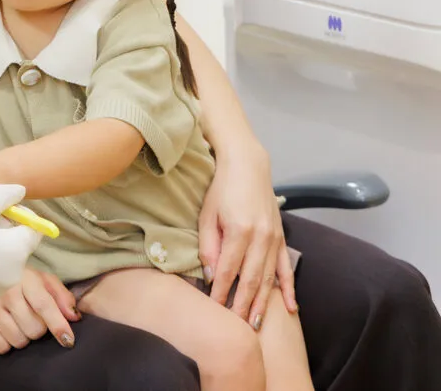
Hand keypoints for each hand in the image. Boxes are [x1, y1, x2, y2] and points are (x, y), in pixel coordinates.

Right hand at [0, 268, 80, 353]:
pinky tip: (2, 328)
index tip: (68, 341)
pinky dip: (5, 343)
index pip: (44, 304)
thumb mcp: (40, 279)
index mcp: (24, 278)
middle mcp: (5, 291)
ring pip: (18, 341)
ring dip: (22, 336)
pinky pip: (0, 347)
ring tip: (15, 321)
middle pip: (34, 329)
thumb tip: (74, 317)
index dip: (58, 325)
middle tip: (30, 317)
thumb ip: (61, 295)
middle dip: (38, 329)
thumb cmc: (16, 277)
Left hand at [198, 145, 297, 327]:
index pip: (228, 271)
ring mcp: (274, 238)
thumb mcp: (206, 215)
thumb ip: (209, 247)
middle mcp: (261, 237)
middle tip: (236, 329)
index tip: (214, 311)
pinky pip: (286, 268)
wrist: (247, 166)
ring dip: (262, 303)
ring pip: (269, 278)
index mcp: (239, 231)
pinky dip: (288, 289)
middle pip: (251, 280)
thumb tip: (211, 276)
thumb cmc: (220, 189)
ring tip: (255, 325)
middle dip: (243, 306)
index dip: (221, 293)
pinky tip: (290, 308)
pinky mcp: (281, 237)